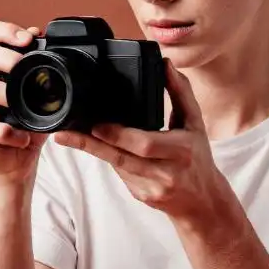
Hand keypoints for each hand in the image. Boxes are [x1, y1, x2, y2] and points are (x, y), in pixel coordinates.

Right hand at [0, 20, 48, 181]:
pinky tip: (23, 137)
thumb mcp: (38, 91)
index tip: (27, 38)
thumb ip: (37, 63)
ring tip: (26, 107)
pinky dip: (12, 133)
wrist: (17, 159)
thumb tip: (36, 33)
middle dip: (6, 57)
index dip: (3, 30)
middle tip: (24, 65)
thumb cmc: (27, 121)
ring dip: (9, 95)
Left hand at [53, 60, 236, 225]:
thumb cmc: (198, 158)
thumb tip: (166, 65)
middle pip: (122, 158)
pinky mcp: (141, 196)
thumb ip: (181, 93)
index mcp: (181, 151)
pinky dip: (111, 160)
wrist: (203, 202)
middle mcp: (166, 173)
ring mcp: (152, 188)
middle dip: (91, 145)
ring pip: (116, 167)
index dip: (118, 136)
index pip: (145, 144)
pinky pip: (120, 175)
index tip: (97, 125)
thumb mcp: (195, 124)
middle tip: (65, 134)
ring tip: (71, 136)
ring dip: (96, 150)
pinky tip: (104, 148)